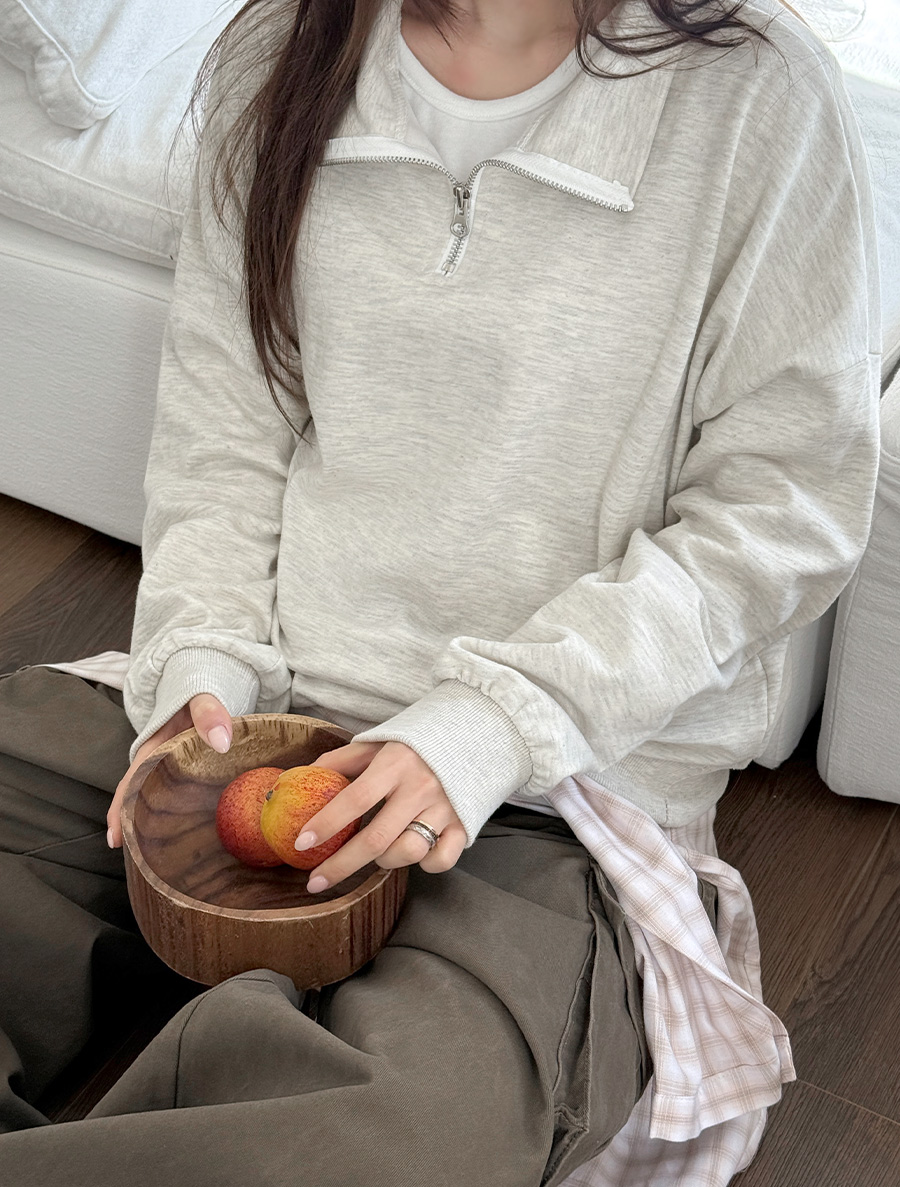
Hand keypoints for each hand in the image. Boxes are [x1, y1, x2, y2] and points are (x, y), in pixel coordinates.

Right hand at [107, 693, 233, 847]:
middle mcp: (160, 760)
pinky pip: (183, 792)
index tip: (114, 837)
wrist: (207, 681)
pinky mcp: (193, 769)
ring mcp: (176, 766)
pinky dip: (182, 810)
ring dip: (157, 820)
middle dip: (134, 825)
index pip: (132, 781)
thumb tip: (220, 742)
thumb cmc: (199, 690)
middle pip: (141, 796)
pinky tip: (190, 830)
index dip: (121, 809)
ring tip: (159, 852)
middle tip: (134, 857)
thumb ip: (209, 713)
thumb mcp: (201, 697)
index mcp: (154, 746)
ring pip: (160, 797)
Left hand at [295, 741, 467, 893]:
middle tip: (316, 881)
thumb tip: (299, 778)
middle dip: (341, 865)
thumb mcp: (378, 741)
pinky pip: (440, 860)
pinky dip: (423, 864)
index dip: (327, 823)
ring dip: (383, 861)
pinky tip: (413, 852)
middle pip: (376, 838)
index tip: (302, 843)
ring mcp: (445, 808)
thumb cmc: (417, 742)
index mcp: (396, 763)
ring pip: (407, 852)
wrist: (473, 732)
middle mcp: (421, 787)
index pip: (356, 799)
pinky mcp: (464, 823)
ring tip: (375, 853)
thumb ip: (341, 760)